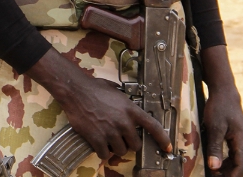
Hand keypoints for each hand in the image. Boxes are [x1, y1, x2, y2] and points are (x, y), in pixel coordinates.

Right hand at [28, 49, 171, 160]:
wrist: (75, 90)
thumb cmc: (93, 88)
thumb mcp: (115, 91)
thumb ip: (125, 102)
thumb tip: (127, 105)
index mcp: (131, 110)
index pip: (153, 127)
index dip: (163, 139)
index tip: (167, 147)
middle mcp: (124, 122)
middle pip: (135, 145)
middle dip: (129, 143)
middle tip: (120, 138)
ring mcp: (111, 131)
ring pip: (121, 151)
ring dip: (115, 148)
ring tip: (108, 140)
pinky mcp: (97, 138)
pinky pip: (105, 154)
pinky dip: (102, 152)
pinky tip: (99, 145)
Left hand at [201, 45, 242, 176]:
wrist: (225, 93)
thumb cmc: (219, 108)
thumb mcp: (214, 127)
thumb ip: (215, 147)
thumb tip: (214, 167)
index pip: (241, 166)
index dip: (232, 176)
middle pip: (242, 167)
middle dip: (231, 175)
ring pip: (240, 163)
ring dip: (228, 170)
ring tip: (213, 173)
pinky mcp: (238, 140)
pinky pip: (236, 157)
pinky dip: (228, 163)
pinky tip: (216, 165)